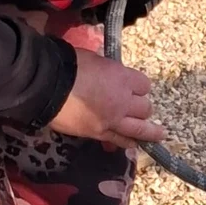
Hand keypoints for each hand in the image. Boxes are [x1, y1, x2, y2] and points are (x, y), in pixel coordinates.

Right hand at [49, 48, 164, 146]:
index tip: (134, 87)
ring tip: (159, 134)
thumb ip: (105, 70)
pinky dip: (128, 142)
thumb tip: (107, 73)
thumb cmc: (66, 65)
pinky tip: (134, 145)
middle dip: (142, 107)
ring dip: (151, 132)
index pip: (143, 85)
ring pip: (140, 128)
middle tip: (135, 107)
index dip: (139, 87)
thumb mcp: (92, 59)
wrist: (46, 85)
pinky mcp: (99, 133)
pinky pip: (120, 140)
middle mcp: (122, 100)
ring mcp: (112, 119)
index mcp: (121, 77)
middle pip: (145, 108)